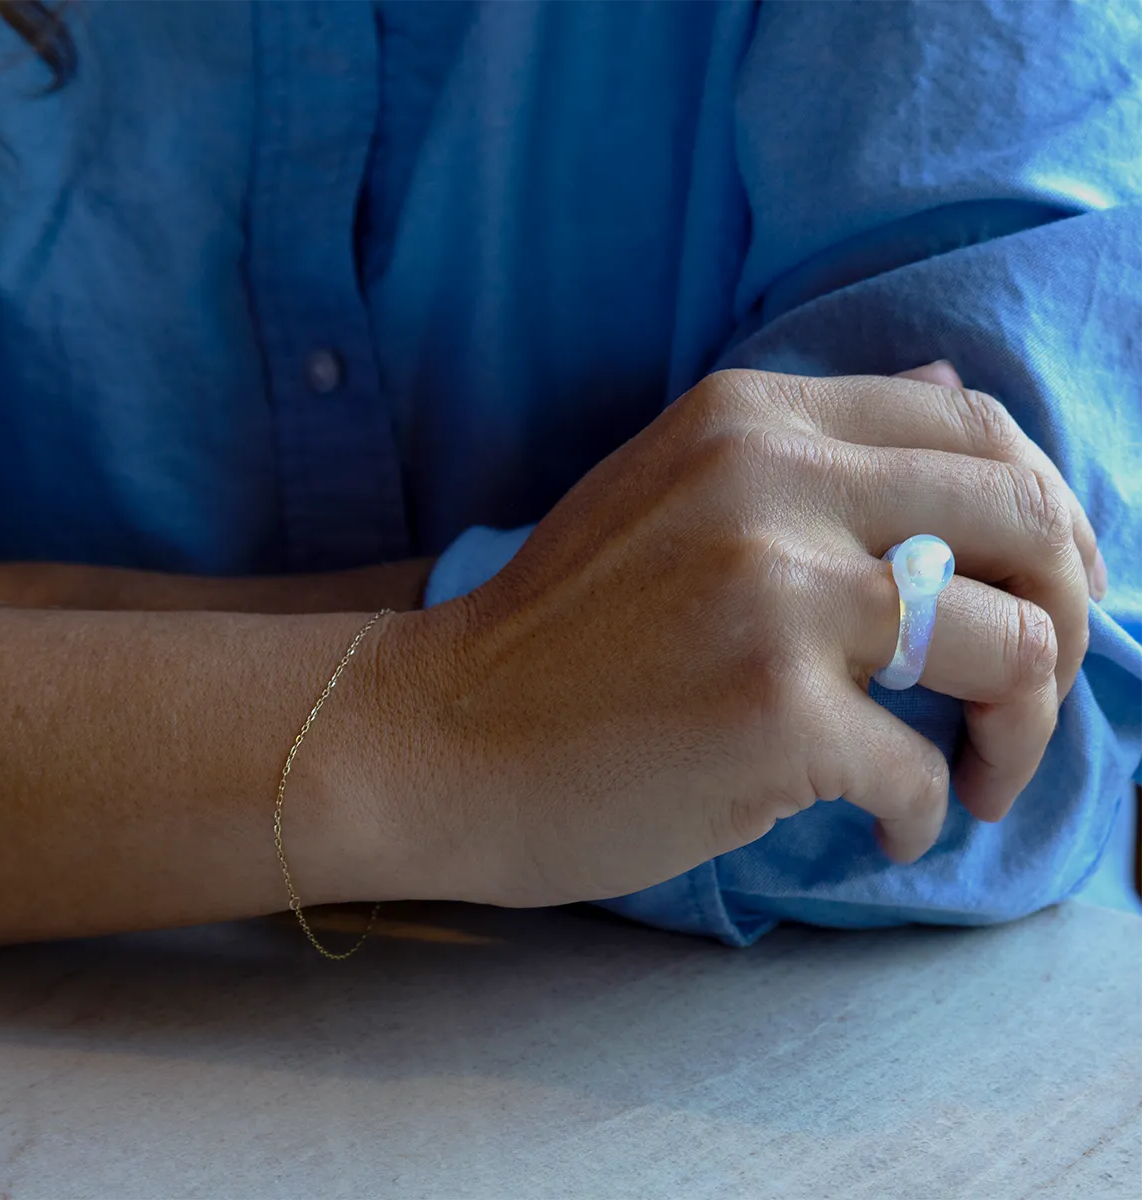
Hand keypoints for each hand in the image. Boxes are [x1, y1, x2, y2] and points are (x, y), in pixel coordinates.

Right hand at [392, 366, 1095, 907]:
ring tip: (983, 774)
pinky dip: (924, 812)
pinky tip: (887, 827)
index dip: (1040, 516)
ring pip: (1014, 646)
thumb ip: (810, 446)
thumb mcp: (674, 492)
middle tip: (1027, 694)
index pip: (976, 430)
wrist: (438, 733)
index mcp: (751, 418)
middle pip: (1024, 524)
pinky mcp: (774, 715)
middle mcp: (772, 483)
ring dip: (1024, 728)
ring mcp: (778, 597)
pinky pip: (922, 773)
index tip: (1031, 594)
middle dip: (1066, 619)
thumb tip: (953, 386)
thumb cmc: (559, 634)